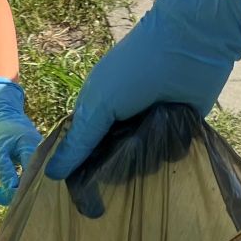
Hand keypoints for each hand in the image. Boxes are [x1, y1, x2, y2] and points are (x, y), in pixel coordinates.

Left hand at [0, 78, 39, 204]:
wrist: (2, 114)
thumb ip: (5, 171)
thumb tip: (13, 192)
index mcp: (34, 150)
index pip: (31, 178)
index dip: (17, 191)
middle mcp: (43, 155)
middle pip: (35, 182)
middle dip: (16, 194)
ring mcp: (43, 158)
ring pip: (34, 180)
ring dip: (17, 189)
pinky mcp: (39, 161)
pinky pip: (32, 176)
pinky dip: (19, 183)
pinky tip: (7, 186)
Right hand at [45, 0, 240, 180]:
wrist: (189, 44)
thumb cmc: (134, 70)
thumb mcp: (99, 104)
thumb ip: (80, 142)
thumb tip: (51, 174)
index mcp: (98, 113)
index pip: (84, 153)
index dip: (83, 172)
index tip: (86, 195)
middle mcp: (122, 123)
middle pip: (114, 164)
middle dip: (119, 168)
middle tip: (126, 162)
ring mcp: (151, 127)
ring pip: (143, 163)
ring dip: (149, 158)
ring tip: (155, 136)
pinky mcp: (179, 130)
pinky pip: (171, 155)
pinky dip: (174, 150)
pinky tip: (176, 135)